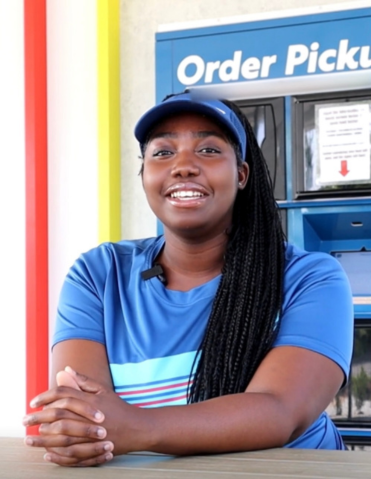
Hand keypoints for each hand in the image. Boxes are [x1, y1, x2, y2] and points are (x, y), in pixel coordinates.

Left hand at [23, 368, 149, 465]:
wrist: (137, 428)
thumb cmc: (118, 408)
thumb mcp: (102, 391)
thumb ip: (83, 381)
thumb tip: (65, 370)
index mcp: (91, 401)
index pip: (64, 395)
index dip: (46, 397)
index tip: (33, 402)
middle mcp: (90, 417)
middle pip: (59, 416)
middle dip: (39, 418)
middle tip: (25, 420)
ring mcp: (92, 435)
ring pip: (63, 437)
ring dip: (44, 438)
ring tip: (32, 438)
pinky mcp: (94, 451)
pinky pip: (72, 455)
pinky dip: (58, 455)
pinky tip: (47, 454)